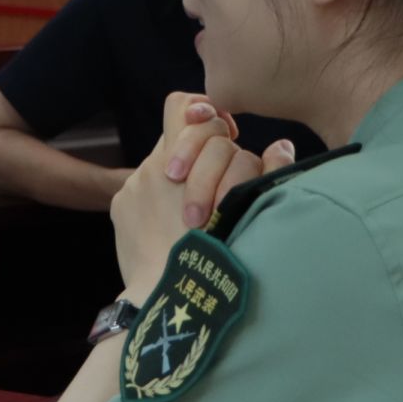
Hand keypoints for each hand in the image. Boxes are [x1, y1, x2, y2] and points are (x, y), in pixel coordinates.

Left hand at [108, 94, 296, 289]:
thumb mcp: (243, 210)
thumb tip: (281, 145)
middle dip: (199, 158)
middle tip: (205, 192)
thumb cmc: (211, 257)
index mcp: (182, 157)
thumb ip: (264, 171)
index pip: (183, 106)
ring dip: (181, 181)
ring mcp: (133, 185)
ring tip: (192, 215)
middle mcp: (153, 165)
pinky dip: (159, 204)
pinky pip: (142, 191)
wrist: (165, 296)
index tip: (222, 135)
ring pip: (163, 166)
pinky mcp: (121, 206)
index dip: (202, 113)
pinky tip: (170, 231)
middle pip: (180, 138)